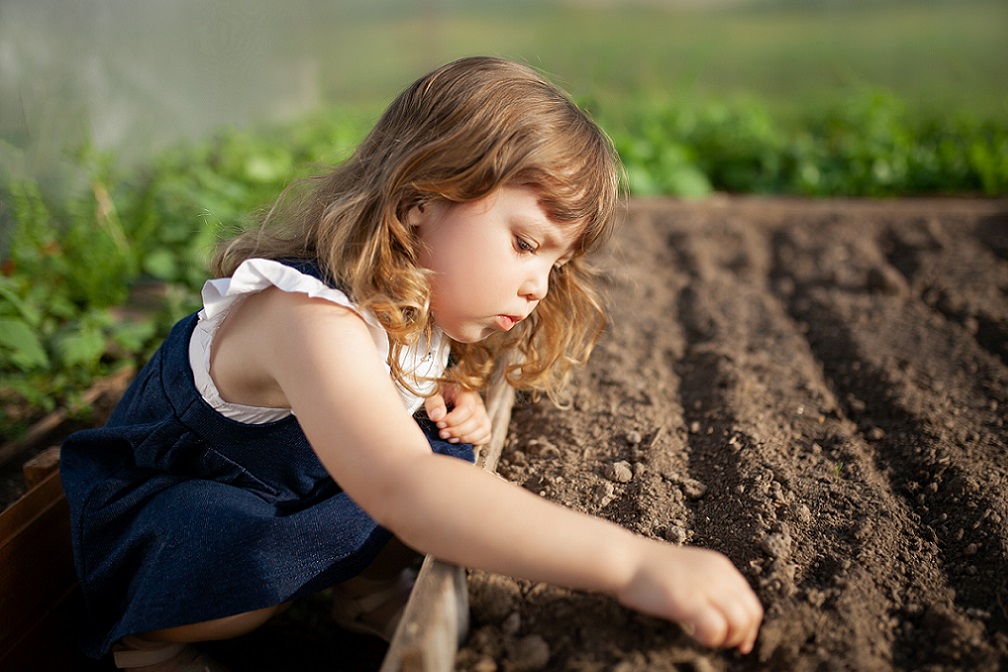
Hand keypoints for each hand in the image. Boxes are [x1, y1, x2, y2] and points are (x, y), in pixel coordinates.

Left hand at [424, 384, 492, 445]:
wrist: (446, 394)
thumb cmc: (440, 394)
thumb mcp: (433, 394)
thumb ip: (434, 403)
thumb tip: (438, 416)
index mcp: (467, 393)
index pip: (467, 408)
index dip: (453, 420)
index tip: (439, 424)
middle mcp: (478, 403)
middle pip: (476, 421)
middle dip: (457, 431)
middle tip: (442, 433)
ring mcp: (483, 414)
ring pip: (483, 430)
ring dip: (465, 438)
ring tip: (450, 438)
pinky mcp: (484, 424)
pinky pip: (486, 436)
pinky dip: (474, 441)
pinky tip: (460, 439)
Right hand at [617, 542, 762, 653]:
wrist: (624, 558)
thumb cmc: (648, 568)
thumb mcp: (688, 569)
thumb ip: (707, 584)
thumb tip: (719, 612)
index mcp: (720, 566)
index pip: (750, 601)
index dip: (749, 626)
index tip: (738, 642)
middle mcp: (718, 574)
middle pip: (751, 613)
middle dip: (742, 635)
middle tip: (723, 644)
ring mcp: (704, 586)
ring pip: (739, 622)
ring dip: (727, 638)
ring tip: (706, 638)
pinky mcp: (688, 600)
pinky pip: (716, 628)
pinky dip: (711, 638)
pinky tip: (693, 635)